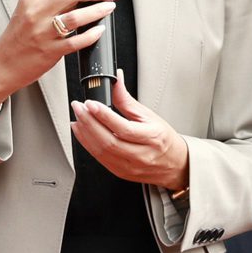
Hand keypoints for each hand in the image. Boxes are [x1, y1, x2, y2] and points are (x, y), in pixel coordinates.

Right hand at [0, 0, 121, 108]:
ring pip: (77, 16)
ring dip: (99, 9)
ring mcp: (43, 32)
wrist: (2, 64)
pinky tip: (99, 30)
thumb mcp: (28, 10)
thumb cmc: (17, 37)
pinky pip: (77, 41)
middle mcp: (37, 12)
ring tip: (109, 7)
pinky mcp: (50, 51)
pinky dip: (92, 34)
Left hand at [70, 73, 190, 190]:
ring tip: (78, 117)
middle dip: (89, 122)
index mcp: (152, 137)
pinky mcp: (120, 172)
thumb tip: (116, 80)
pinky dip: (87, 144)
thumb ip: (127, 100)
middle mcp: (141, 155)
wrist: (173, 164)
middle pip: (109, 141)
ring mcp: (130, 166)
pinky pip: (99, 159)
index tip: (91, 103)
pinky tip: (82, 132)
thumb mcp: (149, 115)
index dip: (104, 115)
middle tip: (79, 107)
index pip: (124, 128)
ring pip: (102, 151)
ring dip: (85, 133)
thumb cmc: (163, 139)